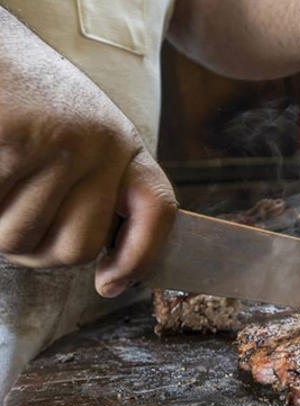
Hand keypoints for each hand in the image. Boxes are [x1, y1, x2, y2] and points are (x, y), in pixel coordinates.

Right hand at [0, 9, 176, 297]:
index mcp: (123, 146)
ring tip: (0, 178)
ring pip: (19, 240)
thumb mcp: (76, 139)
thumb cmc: (26, 103)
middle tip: (14, 216)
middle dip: (37, 251)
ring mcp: (62, 143)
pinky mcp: (16, 139)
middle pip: (77, 249)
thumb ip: (94, 192)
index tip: (111, 285)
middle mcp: (103, 145)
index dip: (141, 257)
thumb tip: (110, 276)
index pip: (159, 210)